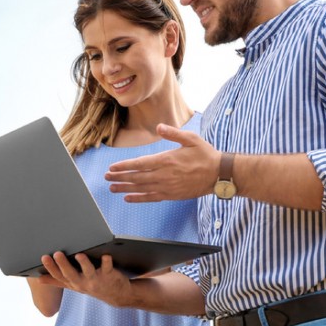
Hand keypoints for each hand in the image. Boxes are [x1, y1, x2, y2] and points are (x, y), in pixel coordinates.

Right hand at [36, 251, 133, 306]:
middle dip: (63, 264)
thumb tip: (39, 280)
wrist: (116, 295)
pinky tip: (106, 255)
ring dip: (84, 263)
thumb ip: (56, 281)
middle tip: (57, 253)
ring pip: (88, 271)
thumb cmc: (92, 285)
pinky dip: (107, 262)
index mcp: (72, 282)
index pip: (59, 275)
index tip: (44, 257)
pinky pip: (108, 268)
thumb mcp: (73, 284)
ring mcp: (96, 279)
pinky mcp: (109, 275)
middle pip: (70, 274)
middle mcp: (82, 282)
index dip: (50, 267)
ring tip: (79, 254)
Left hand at [105, 124, 219, 201]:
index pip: (140, 164)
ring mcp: (167, 186)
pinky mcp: (172, 195)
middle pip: (137, 177)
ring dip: (125, 189)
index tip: (112, 168)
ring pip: (141, 188)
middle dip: (120, 177)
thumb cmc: (205, 155)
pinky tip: (128, 198)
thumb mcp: (191, 139)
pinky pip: (151, 198)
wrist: (219, 174)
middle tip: (107, 178)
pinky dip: (139, 198)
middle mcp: (164, 175)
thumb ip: (173, 133)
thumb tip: (159, 126)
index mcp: (167, 159)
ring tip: (113, 188)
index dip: (124, 166)